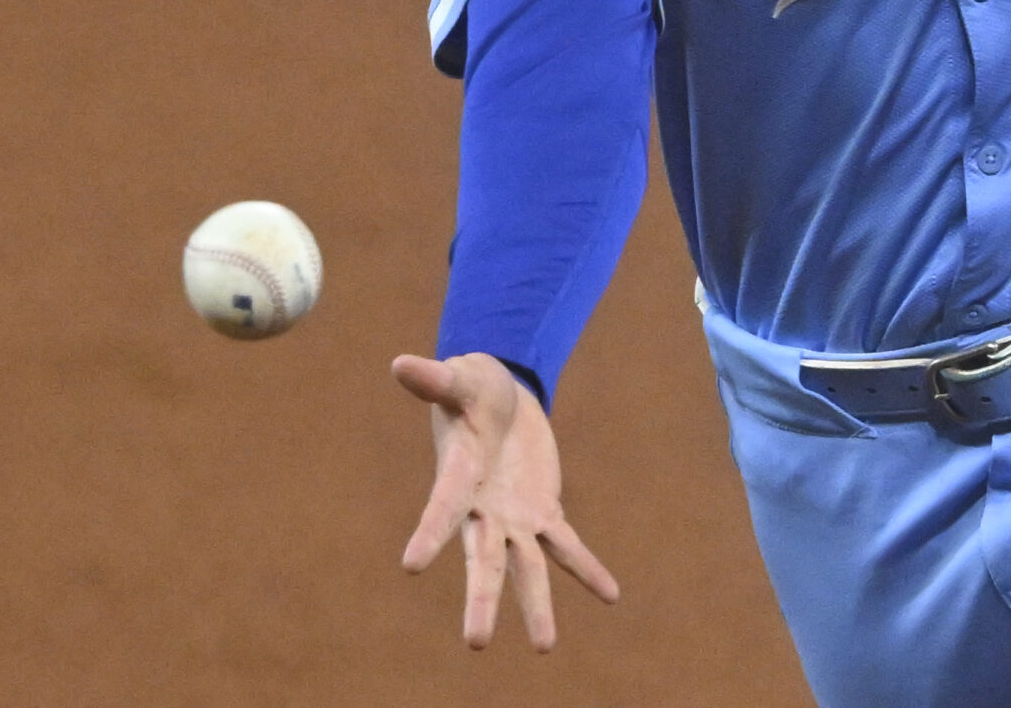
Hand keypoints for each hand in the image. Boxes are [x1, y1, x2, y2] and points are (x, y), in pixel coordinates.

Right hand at [392, 351, 620, 650]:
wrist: (500, 396)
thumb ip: (435, 379)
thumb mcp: (458, 378)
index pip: (442, 507)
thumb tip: (399, 363)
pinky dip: (588, 569)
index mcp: (457, 476)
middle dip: (482, 599)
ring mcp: (514, 516)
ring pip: (526, 568)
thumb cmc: (471, 387)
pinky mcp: (543, 511)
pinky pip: (567, 545)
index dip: (429, 533)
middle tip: (476, 643)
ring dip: (536, 605)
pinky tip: (611, 595)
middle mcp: (482, 509)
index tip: (410, 565)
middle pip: (483, 559)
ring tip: (545, 646)